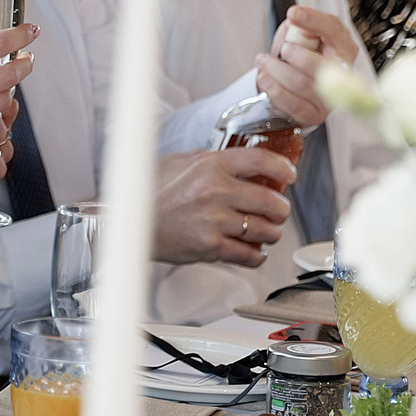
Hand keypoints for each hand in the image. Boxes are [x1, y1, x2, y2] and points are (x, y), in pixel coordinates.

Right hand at [151, 147, 292, 265]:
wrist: (127, 222)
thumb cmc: (148, 192)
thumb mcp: (177, 162)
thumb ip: (209, 160)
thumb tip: (239, 161)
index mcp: (209, 166)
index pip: (261, 161)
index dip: (283, 168)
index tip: (289, 175)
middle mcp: (214, 191)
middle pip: (272, 201)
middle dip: (281, 209)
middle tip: (278, 211)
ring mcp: (213, 221)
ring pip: (266, 230)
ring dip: (271, 233)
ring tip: (264, 231)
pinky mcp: (210, 246)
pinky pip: (250, 255)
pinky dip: (257, 255)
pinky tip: (253, 251)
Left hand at [257, 7, 360, 125]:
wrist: (287, 83)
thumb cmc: (295, 55)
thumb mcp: (296, 34)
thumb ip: (300, 27)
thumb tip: (297, 19)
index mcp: (341, 46)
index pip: (334, 30)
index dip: (314, 21)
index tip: (294, 14)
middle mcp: (342, 72)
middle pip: (325, 64)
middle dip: (299, 55)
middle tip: (283, 49)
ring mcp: (330, 97)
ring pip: (304, 84)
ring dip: (277, 71)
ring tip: (262, 61)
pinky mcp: (314, 114)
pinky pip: (294, 105)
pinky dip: (275, 91)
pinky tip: (265, 79)